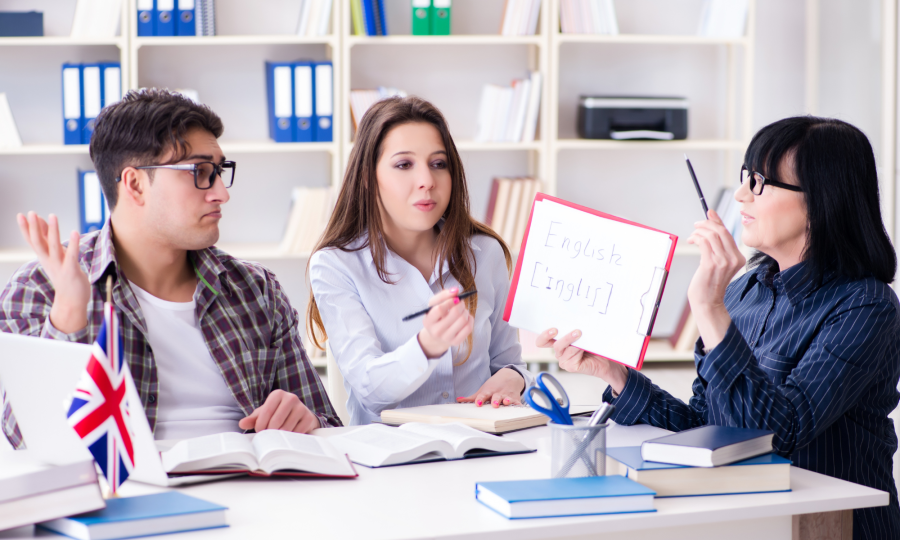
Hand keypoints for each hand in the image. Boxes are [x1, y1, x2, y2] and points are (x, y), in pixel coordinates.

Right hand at [17, 212, 89, 333]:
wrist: (71, 301)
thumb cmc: (65, 276)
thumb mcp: (55, 257)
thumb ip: (49, 242)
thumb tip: (44, 223)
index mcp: (44, 258)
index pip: (32, 241)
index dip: (26, 229)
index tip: (20, 214)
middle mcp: (48, 261)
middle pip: (38, 243)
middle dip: (34, 228)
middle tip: (30, 212)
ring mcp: (59, 266)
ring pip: (53, 246)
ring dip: (52, 231)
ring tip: (53, 215)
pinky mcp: (71, 271)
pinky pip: (71, 256)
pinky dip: (73, 244)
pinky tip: (75, 232)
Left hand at [238, 390, 320, 433]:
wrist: (300, 416)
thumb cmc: (278, 414)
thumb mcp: (265, 414)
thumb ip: (253, 419)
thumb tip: (242, 423)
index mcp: (278, 394)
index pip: (266, 412)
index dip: (260, 425)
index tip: (260, 431)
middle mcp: (291, 398)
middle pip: (275, 422)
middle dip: (270, 432)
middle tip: (269, 435)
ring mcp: (302, 408)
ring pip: (286, 428)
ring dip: (280, 436)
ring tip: (278, 435)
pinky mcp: (309, 418)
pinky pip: (296, 433)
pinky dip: (291, 438)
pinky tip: (289, 435)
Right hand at [417, 287, 473, 358]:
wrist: (436, 335)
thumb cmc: (436, 316)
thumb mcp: (434, 305)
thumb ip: (443, 295)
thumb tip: (456, 290)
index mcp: (428, 321)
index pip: (440, 309)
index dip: (450, 301)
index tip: (455, 298)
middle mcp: (436, 332)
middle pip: (455, 313)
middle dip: (460, 304)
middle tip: (460, 302)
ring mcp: (447, 338)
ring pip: (463, 320)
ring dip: (465, 311)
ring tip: (462, 311)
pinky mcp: (456, 342)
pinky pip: (469, 327)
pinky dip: (470, 319)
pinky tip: (465, 318)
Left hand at [457, 368, 524, 406]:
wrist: (509, 376)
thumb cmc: (494, 385)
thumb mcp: (483, 389)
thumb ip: (472, 397)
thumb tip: (458, 400)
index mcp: (489, 391)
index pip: (483, 395)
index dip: (480, 399)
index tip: (478, 403)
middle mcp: (498, 393)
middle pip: (496, 397)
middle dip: (495, 400)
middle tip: (494, 404)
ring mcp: (507, 395)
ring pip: (507, 399)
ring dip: (507, 401)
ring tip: (506, 403)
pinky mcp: (515, 398)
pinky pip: (517, 403)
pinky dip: (518, 406)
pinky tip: (519, 408)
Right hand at [535, 328, 628, 394]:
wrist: (606, 361)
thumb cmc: (594, 346)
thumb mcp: (581, 335)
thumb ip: (573, 330)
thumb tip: (572, 319)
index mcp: (558, 343)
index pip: (542, 341)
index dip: (543, 335)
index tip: (552, 328)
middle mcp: (559, 352)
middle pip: (550, 344)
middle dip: (552, 335)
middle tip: (558, 329)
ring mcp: (563, 360)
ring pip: (561, 348)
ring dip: (570, 339)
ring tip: (579, 333)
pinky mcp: (570, 367)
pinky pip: (571, 355)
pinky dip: (577, 349)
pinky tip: (584, 347)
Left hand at [686, 209, 742, 349]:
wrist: (707, 302)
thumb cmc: (710, 283)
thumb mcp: (717, 262)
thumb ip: (718, 247)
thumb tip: (711, 225)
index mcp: (739, 258)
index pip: (728, 233)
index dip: (717, 221)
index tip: (709, 213)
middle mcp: (733, 259)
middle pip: (720, 231)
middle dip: (706, 224)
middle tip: (696, 225)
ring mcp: (723, 261)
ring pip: (711, 235)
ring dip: (699, 231)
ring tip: (692, 235)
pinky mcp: (711, 264)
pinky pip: (704, 242)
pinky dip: (696, 237)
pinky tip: (691, 240)